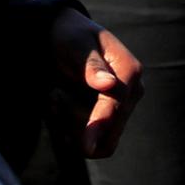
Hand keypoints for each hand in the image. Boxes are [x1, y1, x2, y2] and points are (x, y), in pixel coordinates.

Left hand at [48, 9, 143, 158]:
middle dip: (76, 122)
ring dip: (69, 127)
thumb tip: (109, 85)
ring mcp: (120, 107)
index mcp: (129, 70)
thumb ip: (91, 66)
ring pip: (100, 141)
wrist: (62, 39)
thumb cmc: (70, 37)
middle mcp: (131, 91)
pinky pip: (89, 143)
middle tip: (52, 95)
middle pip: (110, 129)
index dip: (100, 125)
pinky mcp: (105, 119)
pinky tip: (55, 108)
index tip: (87, 147)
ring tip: (52, 97)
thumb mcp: (76, 45)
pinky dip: (67, 132)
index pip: (117, 105)